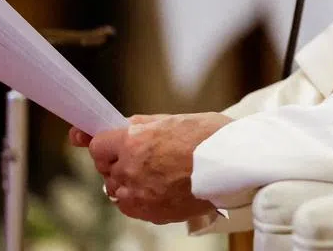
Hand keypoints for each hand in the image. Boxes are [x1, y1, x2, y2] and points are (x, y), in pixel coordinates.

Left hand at [87, 112, 232, 223]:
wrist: (235, 165)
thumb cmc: (210, 138)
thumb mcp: (173, 119)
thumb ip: (139, 125)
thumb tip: (114, 125)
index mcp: (134, 141)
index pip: (97, 144)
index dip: (104, 142)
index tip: (102, 141)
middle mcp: (130, 169)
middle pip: (106, 167)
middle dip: (119, 160)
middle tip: (145, 154)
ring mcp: (139, 194)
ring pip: (116, 188)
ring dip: (128, 180)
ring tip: (157, 171)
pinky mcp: (150, 213)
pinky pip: (130, 206)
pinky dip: (138, 197)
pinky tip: (159, 186)